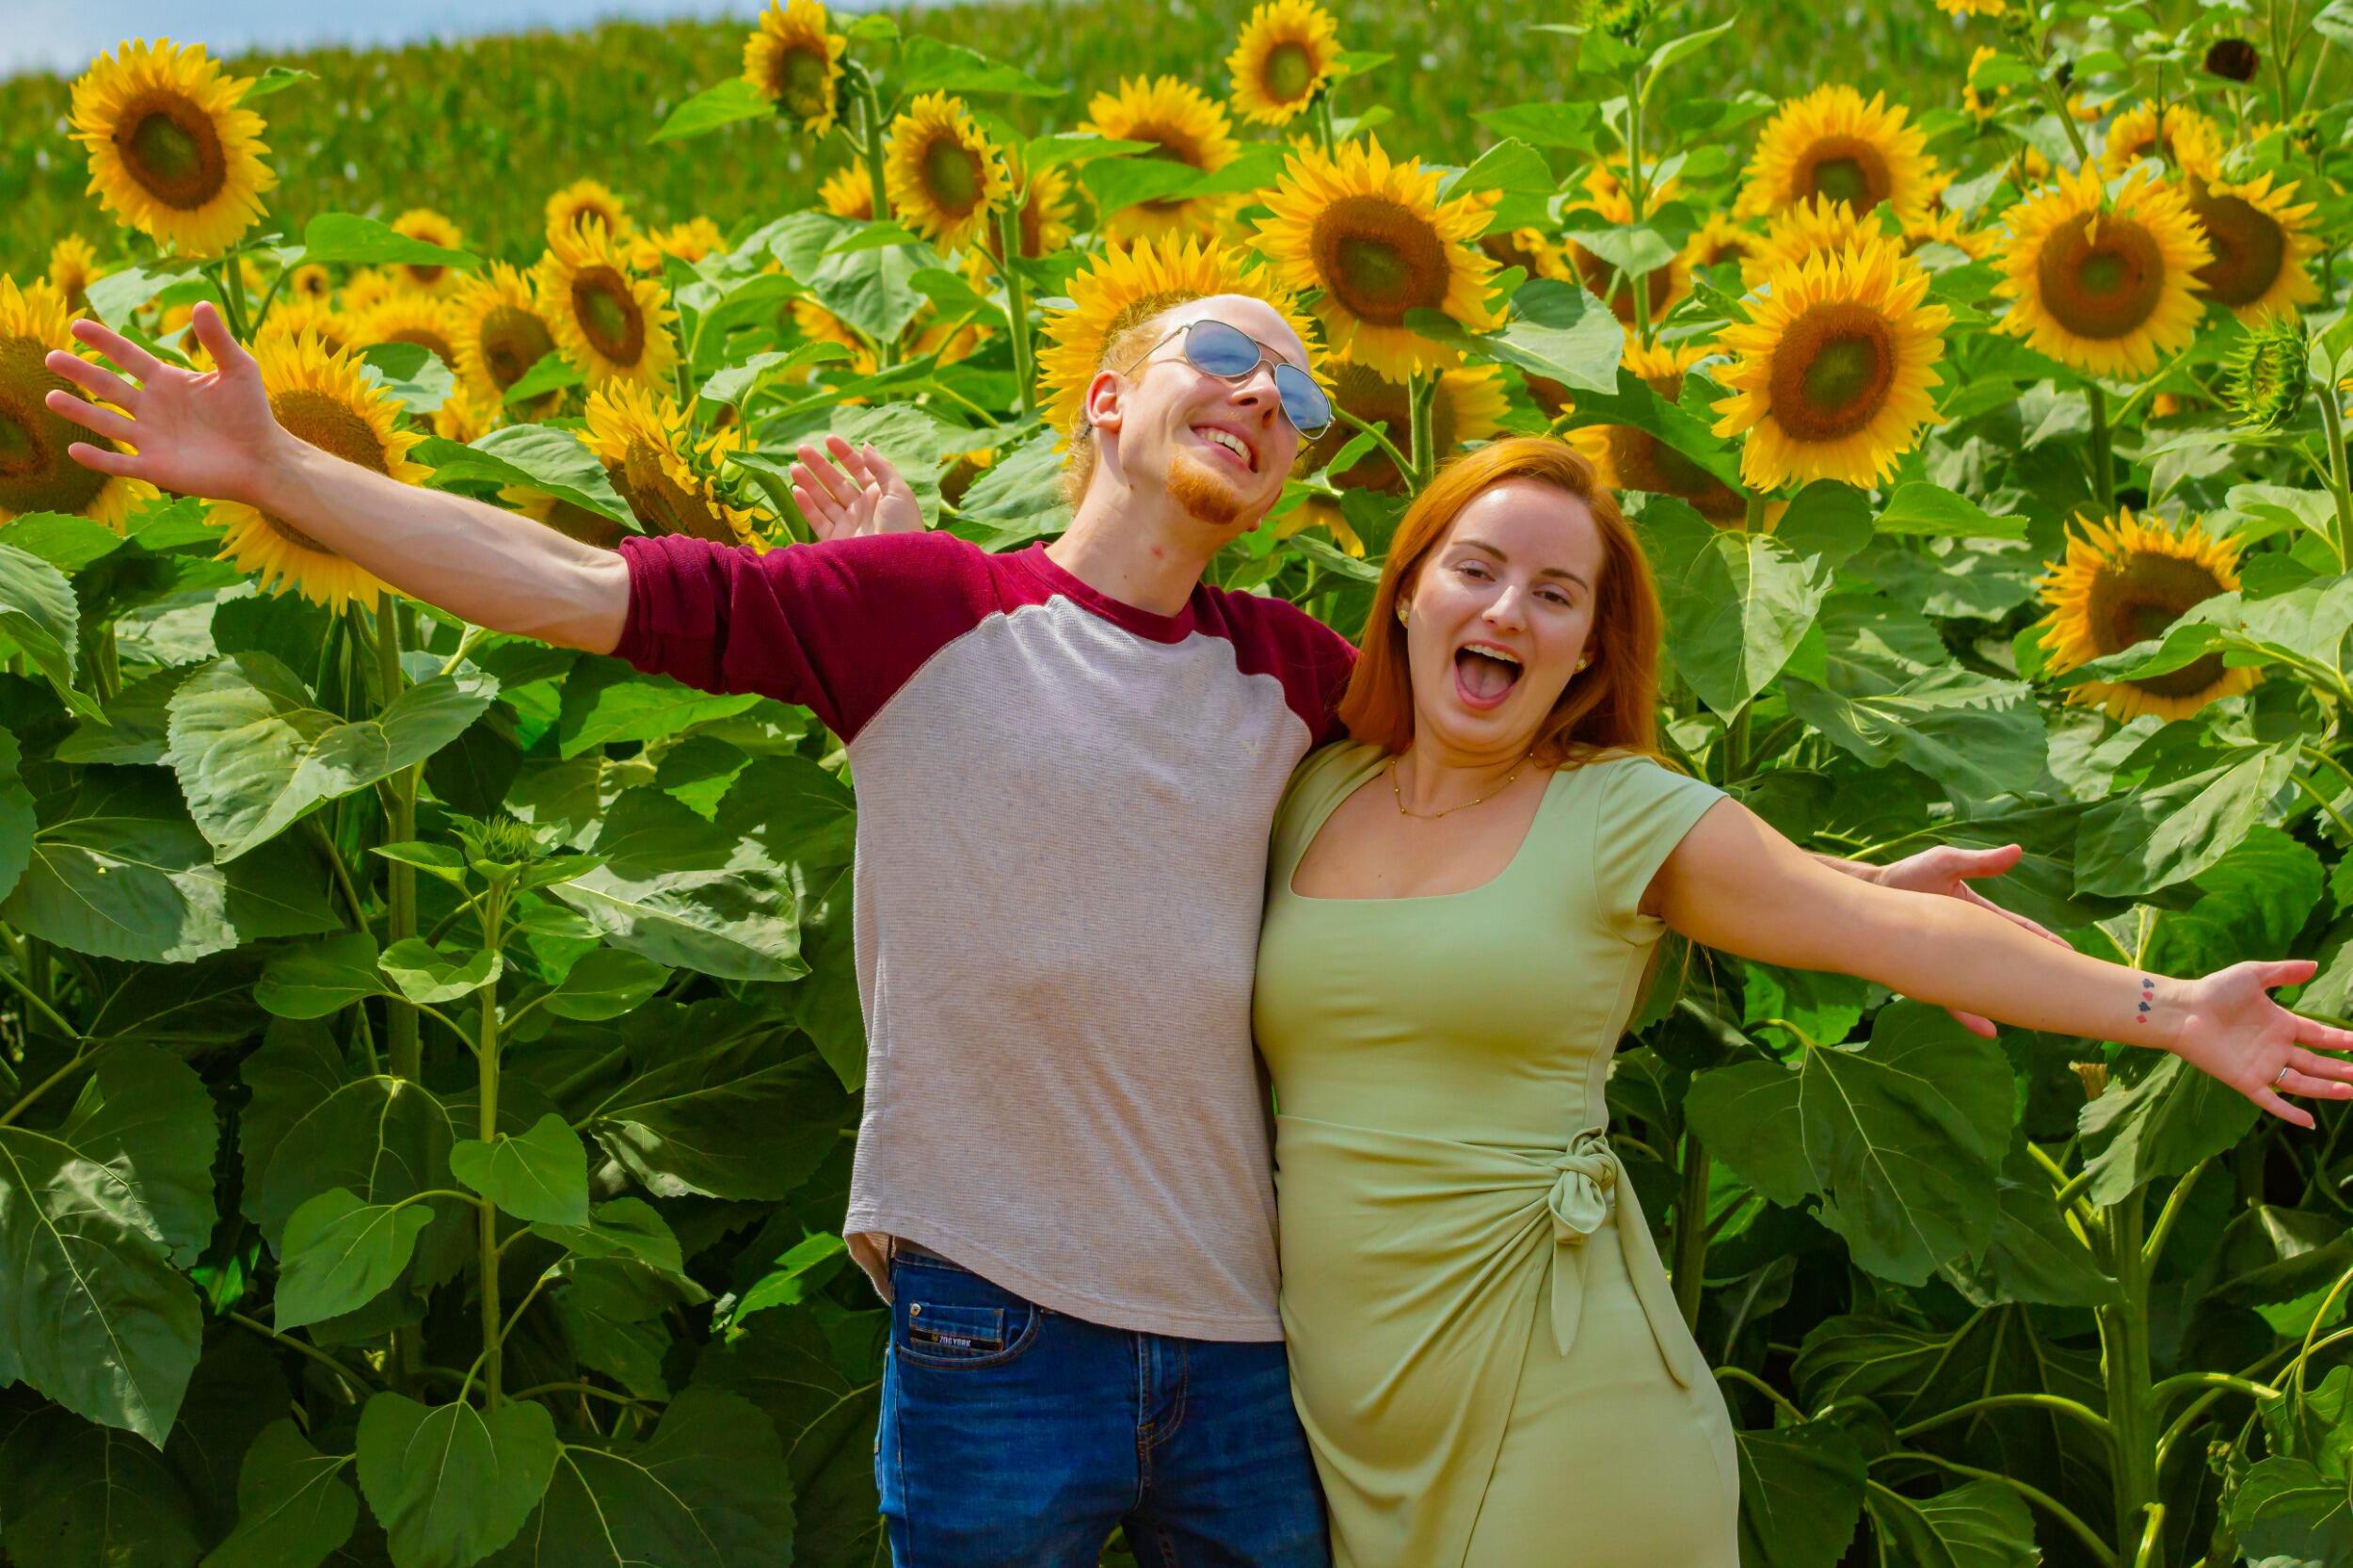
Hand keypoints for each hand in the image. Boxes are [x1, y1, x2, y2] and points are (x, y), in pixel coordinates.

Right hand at [41, 300, 289, 508]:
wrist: (264, 459)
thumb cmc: (253, 414)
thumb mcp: (239, 370)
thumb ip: (218, 340)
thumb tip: (201, 303)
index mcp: (167, 382)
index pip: (127, 357)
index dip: (103, 341)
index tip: (77, 325)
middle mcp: (152, 408)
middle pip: (107, 386)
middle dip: (80, 372)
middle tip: (51, 357)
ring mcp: (150, 438)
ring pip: (106, 423)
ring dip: (79, 411)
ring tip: (50, 398)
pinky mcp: (155, 468)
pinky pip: (120, 464)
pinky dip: (98, 459)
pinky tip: (74, 449)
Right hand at [789, 435, 922, 540]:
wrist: (899, 567)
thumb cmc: (903, 526)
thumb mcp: (898, 492)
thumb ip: (881, 467)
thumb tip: (865, 445)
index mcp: (879, 494)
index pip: (858, 469)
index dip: (844, 454)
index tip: (828, 439)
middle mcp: (862, 508)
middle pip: (836, 482)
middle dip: (819, 465)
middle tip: (801, 449)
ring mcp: (848, 524)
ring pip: (824, 499)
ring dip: (808, 482)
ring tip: (794, 466)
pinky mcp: (835, 541)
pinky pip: (817, 520)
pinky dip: (806, 506)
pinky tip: (796, 490)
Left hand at [1864, 842, 2067, 1038]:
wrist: (1869, 897)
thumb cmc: (1908, 875)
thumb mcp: (1947, 863)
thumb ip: (1980, 863)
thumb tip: (2019, 851)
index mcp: (1979, 917)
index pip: (2019, 931)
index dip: (2044, 942)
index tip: (2069, 954)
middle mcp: (1970, 943)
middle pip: (2011, 964)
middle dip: (2037, 976)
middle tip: (2068, 989)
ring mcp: (1951, 962)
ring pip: (1988, 986)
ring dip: (2011, 999)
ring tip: (2036, 1017)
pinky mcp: (1930, 975)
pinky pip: (1953, 999)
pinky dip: (1971, 1014)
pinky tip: (1989, 1030)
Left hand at [2167, 960, 2352, 1128]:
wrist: (2182, 1011)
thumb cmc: (2214, 990)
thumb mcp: (2253, 976)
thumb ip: (2283, 972)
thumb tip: (2315, 964)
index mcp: (2282, 1024)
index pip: (2320, 1036)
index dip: (2343, 1041)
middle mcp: (2276, 1048)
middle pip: (2317, 1063)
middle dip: (2342, 1069)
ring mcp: (2262, 1066)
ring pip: (2302, 1083)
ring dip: (2327, 1089)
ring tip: (2351, 1091)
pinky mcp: (2245, 1080)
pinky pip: (2271, 1101)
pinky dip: (2289, 1113)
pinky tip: (2309, 1122)